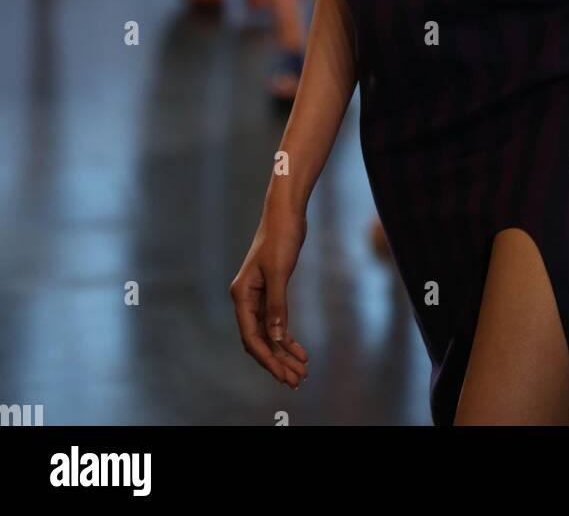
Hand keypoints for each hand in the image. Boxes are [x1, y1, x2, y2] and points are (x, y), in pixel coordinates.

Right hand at [230, 204, 308, 387]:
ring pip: (269, 333)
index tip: (283, 376)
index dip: (267, 359)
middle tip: (297, 381)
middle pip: (260, 340)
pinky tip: (299, 350)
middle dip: (278, 361)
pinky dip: (287, 337)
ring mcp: (258, 296)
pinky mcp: (271, 291)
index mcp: (242, 295)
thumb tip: (277, 339)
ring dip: (284, 353)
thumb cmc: (280, 237)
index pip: (251, 337)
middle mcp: (246, 298)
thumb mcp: (280, 272)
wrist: (285, 213)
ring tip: (302, 370)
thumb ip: (277, 306)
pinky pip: (276, 321)